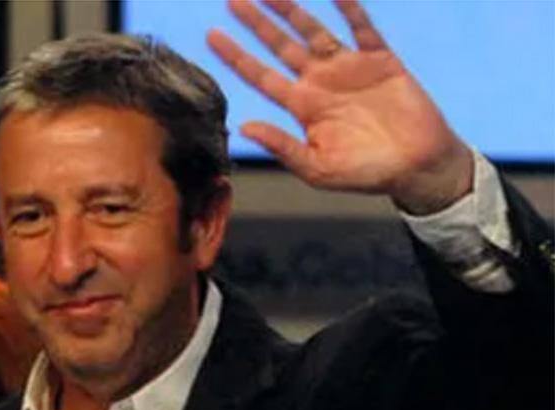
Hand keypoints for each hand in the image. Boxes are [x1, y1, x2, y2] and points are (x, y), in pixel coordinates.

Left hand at [207, 0, 472, 213]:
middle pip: (281, 46)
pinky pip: (362, 28)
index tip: (211, 35)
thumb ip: (282, 146)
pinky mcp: (380, 60)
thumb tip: (244, 127)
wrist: (416, 167)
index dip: (236, 56)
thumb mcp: (317, 168)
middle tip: (232, 1)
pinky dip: (350, 9)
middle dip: (258, 24)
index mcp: (301, 107)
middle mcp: (320, 82)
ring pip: (314, 31)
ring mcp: (348, 68)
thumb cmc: (364, 174)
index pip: (261, 76)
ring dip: (293, 11)